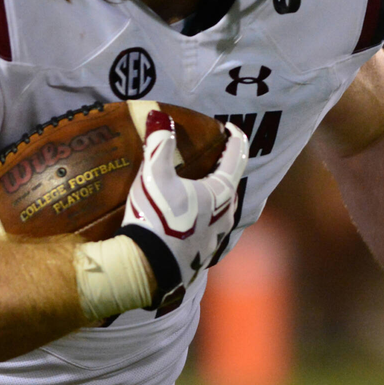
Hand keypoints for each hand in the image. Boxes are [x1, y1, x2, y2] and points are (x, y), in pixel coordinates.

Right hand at [118, 109, 248, 312]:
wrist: (147, 269)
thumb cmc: (157, 217)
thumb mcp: (154, 176)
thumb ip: (159, 144)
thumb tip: (159, 115)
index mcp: (221, 193)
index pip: (236, 157)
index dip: (235, 138)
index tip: (229, 127)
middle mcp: (226, 215)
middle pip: (230, 184)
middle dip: (223, 167)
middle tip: (211, 154)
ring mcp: (216, 237)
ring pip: (221, 208)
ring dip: (212, 194)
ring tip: (196, 186)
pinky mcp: (203, 254)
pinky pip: (208, 227)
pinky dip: (201, 216)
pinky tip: (186, 217)